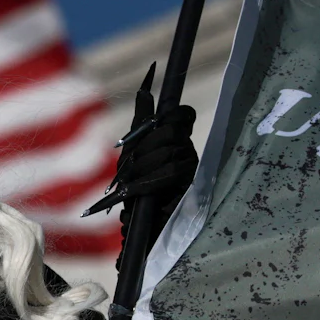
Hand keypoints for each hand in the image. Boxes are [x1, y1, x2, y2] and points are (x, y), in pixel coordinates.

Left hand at [81, 63, 197, 218]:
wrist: (139, 228)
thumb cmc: (134, 191)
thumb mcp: (129, 157)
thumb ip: (139, 127)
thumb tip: (144, 91)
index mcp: (173, 141)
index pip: (183, 115)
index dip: (173, 113)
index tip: (158, 119)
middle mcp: (186, 151)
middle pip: (170, 132)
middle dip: (143, 148)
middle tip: (126, 168)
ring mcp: (192, 169)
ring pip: (170, 152)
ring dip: (141, 169)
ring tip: (127, 186)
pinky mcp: (193, 187)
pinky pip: (172, 172)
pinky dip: (148, 182)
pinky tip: (135, 192)